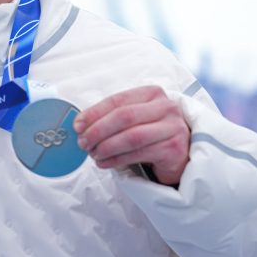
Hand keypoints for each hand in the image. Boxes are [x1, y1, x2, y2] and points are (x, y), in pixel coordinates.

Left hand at [72, 85, 189, 185]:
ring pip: (131, 137)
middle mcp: (166, 107)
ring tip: (93, 154)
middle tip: (83, 142)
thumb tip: (80, 124)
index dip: (94, 113)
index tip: (77, 125)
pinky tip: (104, 162)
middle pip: (124, 117)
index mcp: (152, 93)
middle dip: (98, 130)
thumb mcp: (133, 119)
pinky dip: (116, 160)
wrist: (179, 155)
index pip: (117, 100)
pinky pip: (138, 154)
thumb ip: (111, 117)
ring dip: (106, 147)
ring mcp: (173, 128)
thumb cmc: (151, 134)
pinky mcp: (174, 149)